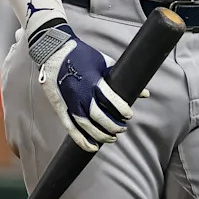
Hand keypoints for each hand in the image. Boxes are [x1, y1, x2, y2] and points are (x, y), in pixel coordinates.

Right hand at [28, 22, 144, 152]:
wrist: (54, 51)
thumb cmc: (83, 55)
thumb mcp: (104, 62)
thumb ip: (121, 78)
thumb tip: (144, 94)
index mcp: (92, 79)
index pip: (110, 98)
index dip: (121, 109)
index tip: (129, 115)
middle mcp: (80, 92)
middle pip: (98, 116)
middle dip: (112, 125)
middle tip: (122, 128)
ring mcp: (69, 101)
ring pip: (85, 125)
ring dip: (100, 135)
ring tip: (112, 138)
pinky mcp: (60, 107)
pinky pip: (70, 127)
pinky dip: (81, 140)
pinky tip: (93, 147)